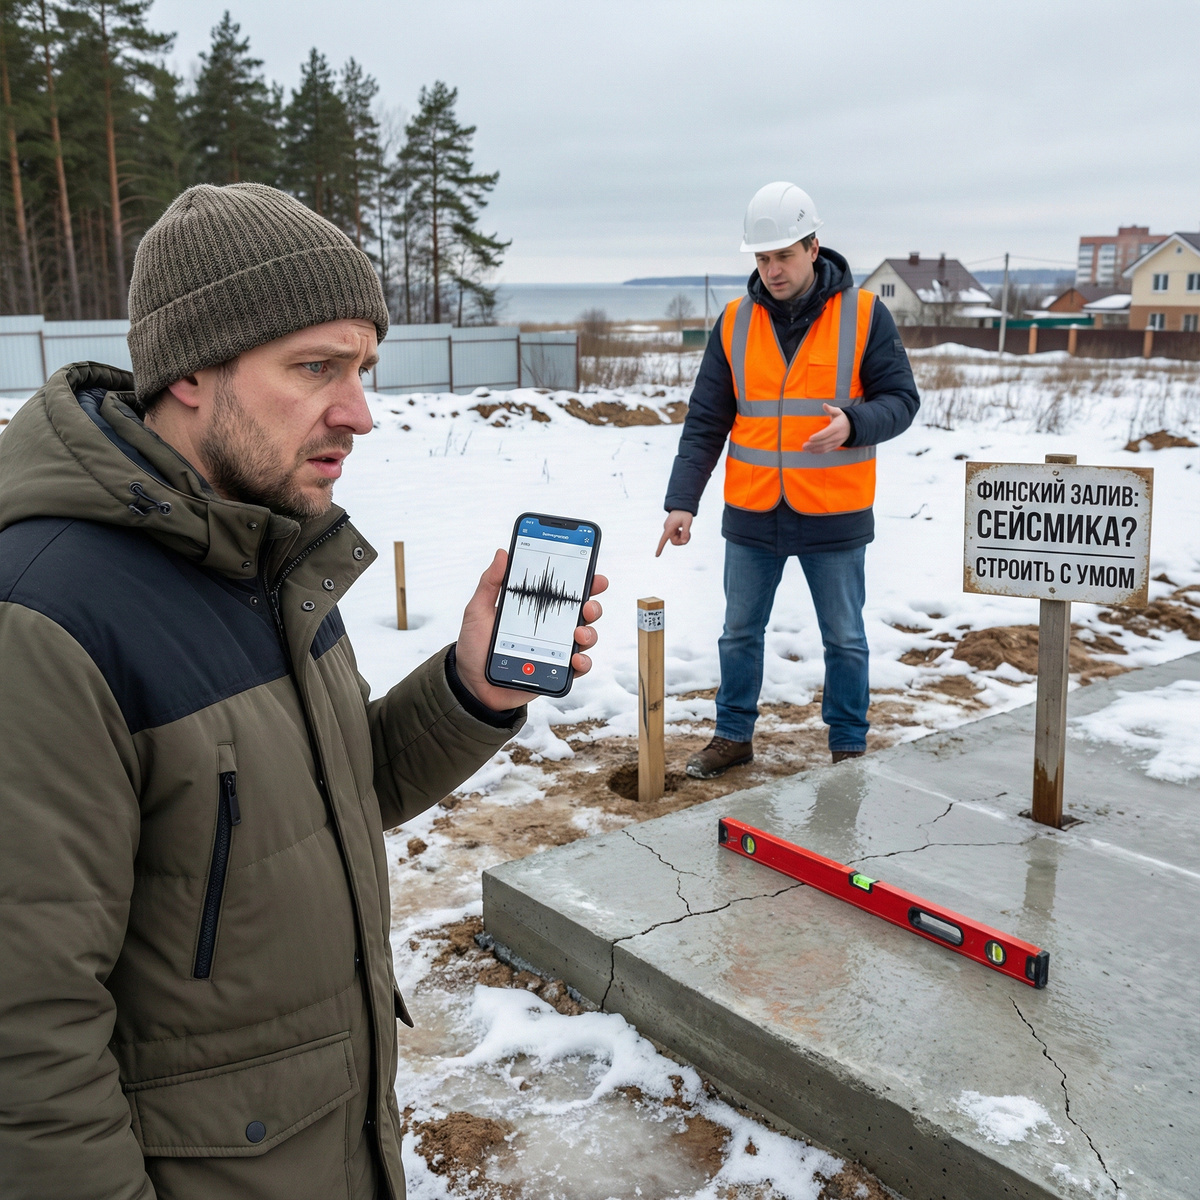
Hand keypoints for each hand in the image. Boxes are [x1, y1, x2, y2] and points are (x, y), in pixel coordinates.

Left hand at [454, 549, 608, 709]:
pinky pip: (579, 666)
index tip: (593, 574)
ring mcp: (556, 649)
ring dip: (589, 633)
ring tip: (578, 633)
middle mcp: (551, 627)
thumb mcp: (478, 610)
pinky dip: (583, 661)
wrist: (471, 683)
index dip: (583, 582)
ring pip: (586, 637)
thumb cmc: (475, 646)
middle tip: (587, 606)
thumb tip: (502, 554)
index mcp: (536, 608)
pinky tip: (575, 658)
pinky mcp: (556, 671)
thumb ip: (490, 583)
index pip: (563, 592)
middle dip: (593, 606)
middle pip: (583, 612)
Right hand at [656, 510, 692, 556]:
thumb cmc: (685, 513)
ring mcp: (668, 529)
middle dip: (682, 541)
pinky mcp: (671, 528)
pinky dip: (681, 535)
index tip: (656, 556)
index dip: (660, 548)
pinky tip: (683, 529)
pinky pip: (675, 536)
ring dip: (682, 537)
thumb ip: (685, 532)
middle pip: (674, 541)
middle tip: (689, 534)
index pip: (663, 540)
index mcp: (669, 528)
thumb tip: (684, 542)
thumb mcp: (687, 522)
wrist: (682, 506)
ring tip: (687, 531)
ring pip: (675, 539)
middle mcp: (667, 529)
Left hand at [801, 404, 850, 452]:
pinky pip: (827, 450)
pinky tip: (811, 451)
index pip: (827, 433)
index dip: (818, 436)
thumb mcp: (838, 412)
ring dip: (814, 449)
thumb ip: (831, 409)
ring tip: (805, 449)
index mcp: (837, 427)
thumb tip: (824, 405)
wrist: (852, 427)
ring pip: (825, 447)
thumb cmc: (842, 418)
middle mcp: (837, 436)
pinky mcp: (835, 446)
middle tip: (804, 445)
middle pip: (824, 442)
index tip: (810, 438)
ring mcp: (836, 442)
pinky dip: (819, 451)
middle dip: (813, 444)